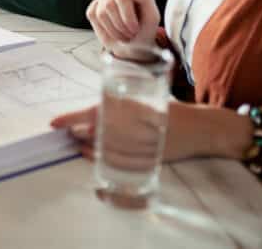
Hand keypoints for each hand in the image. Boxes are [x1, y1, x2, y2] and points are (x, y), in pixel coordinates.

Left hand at [49, 101, 251, 163]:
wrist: (205, 129)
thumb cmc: (173, 112)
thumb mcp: (148, 100)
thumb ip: (123, 104)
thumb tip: (92, 112)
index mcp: (136, 106)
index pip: (97, 110)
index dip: (74, 117)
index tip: (56, 122)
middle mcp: (139, 124)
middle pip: (99, 131)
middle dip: (80, 132)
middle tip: (66, 132)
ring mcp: (146, 143)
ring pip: (109, 147)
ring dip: (89, 146)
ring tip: (76, 144)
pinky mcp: (152, 157)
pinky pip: (123, 162)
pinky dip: (105, 159)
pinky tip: (92, 155)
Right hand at [86, 0, 160, 49]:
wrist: (134, 46)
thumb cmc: (144, 30)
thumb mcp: (152, 16)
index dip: (127, 16)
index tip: (135, 29)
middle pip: (109, 4)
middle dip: (120, 25)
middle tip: (130, 33)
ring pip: (101, 12)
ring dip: (113, 30)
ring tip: (124, 35)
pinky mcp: (95, 6)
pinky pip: (93, 15)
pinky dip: (104, 28)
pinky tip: (113, 30)